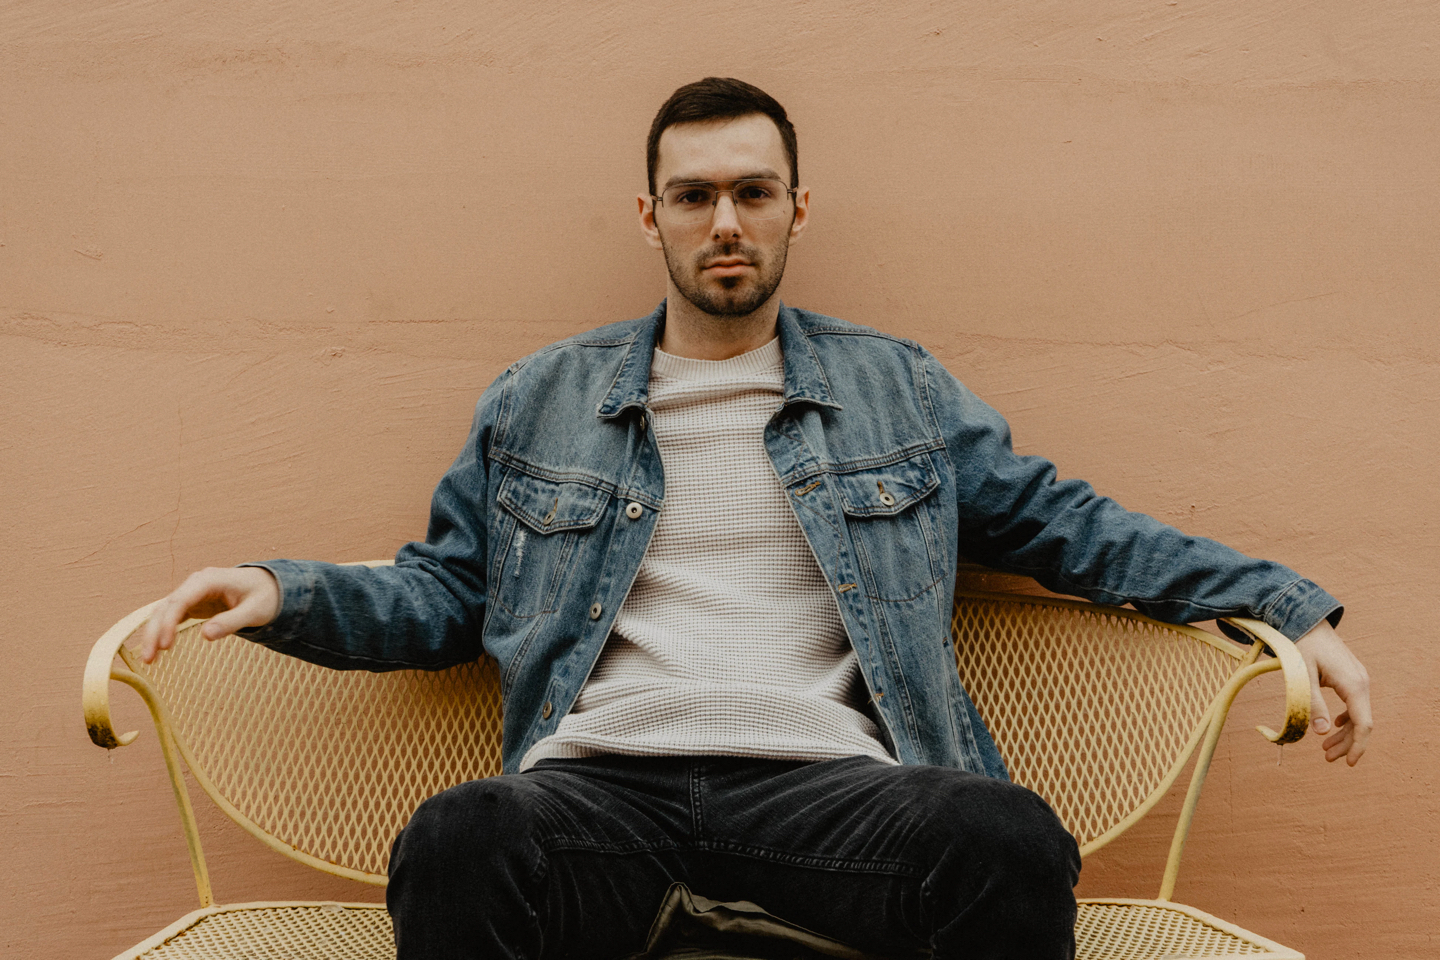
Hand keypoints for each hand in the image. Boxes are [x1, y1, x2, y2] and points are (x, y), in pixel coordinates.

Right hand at [136, 566, 280, 663]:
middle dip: (154, 632)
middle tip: (148, 659)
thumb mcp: (255, 611)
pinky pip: (170, 617)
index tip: (165, 645)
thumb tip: (205, 636)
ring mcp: (190, 593)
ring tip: (149, 660)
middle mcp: (195, 583)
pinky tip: (157, 650)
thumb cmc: (264, 597)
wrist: (268, 587)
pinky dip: (162, 632)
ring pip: (163, 612)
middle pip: (166, 607)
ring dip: (153, 634)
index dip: (169, 622)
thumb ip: (232, 622)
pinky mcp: (190, 603)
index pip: (181, 600)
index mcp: (209, 580)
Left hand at [1294, 620, 1371, 765]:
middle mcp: (1362, 683)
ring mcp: (1359, 679)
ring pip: (1359, 714)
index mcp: (1353, 684)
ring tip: (1327, 749)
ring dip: (1345, 733)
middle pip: (1362, 722)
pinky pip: (1355, 704)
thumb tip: (1323, 732)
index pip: (1363, 723)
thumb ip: (1312, 703)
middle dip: (1348, 744)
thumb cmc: (1302, 645)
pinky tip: (1335, 726)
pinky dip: (1346, 718)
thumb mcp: (1303, 675)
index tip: (1349, 763)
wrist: (1307, 620)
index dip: (1358, 746)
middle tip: (1328, 759)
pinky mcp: (1351, 677)